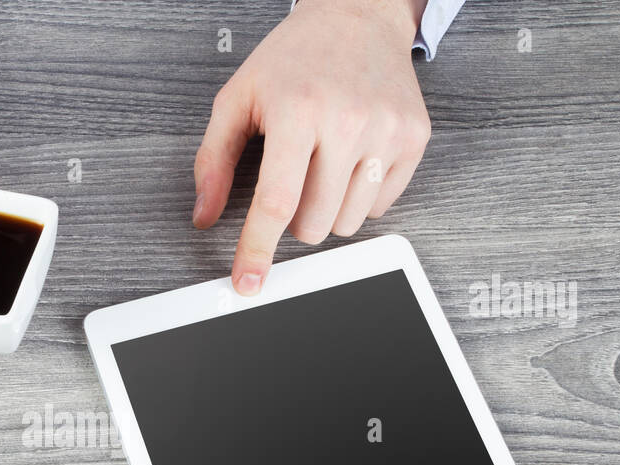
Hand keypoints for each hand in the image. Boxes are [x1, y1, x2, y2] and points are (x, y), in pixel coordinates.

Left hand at [193, 0, 430, 294]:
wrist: (356, 16)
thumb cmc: (293, 60)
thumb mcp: (238, 99)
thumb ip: (213, 160)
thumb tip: (204, 215)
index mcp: (298, 110)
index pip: (275, 203)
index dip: (257, 250)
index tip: (248, 283)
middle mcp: (348, 120)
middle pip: (313, 224)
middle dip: (294, 220)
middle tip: (292, 181)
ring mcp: (388, 130)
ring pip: (348, 223)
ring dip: (326, 212)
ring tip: (321, 167)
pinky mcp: (415, 137)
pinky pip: (380, 206)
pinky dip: (358, 198)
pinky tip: (350, 161)